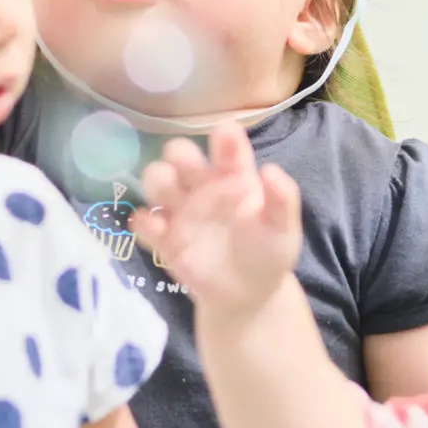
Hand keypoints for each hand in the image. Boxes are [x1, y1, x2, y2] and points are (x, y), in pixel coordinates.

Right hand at [133, 120, 302, 323]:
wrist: (249, 294)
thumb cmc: (268, 250)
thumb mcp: (283, 227)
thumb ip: (282, 200)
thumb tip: (270, 170)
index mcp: (234, 176)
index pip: (226, 148)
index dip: (224, 138)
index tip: (225, 133)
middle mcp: (202, 186)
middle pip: (180, 155)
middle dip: (178, 153)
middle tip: (186, 164)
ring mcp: (181, 211)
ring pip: (157, 181)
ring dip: (156, 178)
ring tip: (166, 186)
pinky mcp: (165, 240)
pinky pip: (145, 224)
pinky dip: (144, 222)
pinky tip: (156, 227)